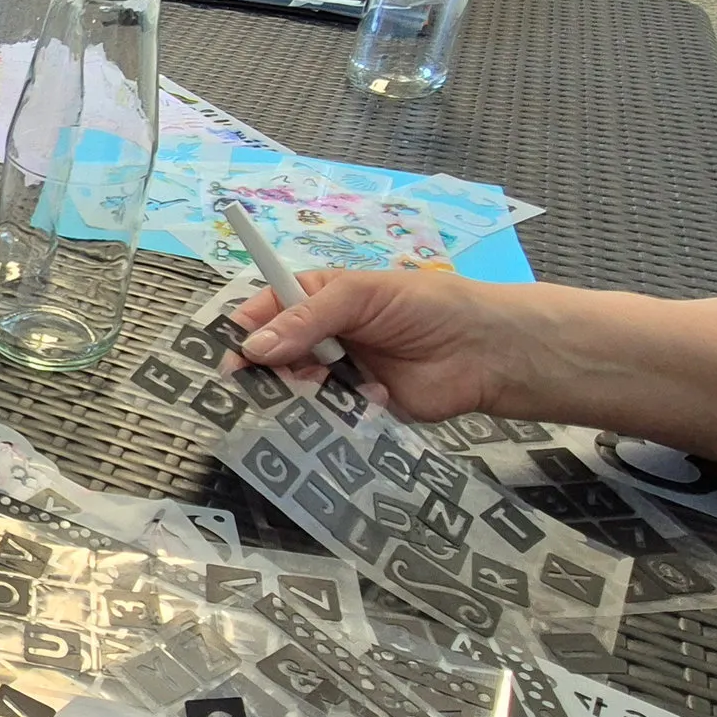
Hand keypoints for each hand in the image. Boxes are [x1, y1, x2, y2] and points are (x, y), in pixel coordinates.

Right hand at [226, 270, 525, 421]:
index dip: (242, 333)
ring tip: (316, 395)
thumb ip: (307, 319)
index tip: (231, 357)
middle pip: (269, 358)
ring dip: (295, 397)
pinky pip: (323, 420)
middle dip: (266, 371)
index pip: (263, 311)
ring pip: (292, 392)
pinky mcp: (354, 412)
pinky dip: (324, 420)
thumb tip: (252, 348)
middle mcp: (318, 338)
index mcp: (315, 299)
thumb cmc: (425, 307)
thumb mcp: (361, 297)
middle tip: (269, 385)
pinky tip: (343, 413)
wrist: (485, 352)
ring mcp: (335, 376)